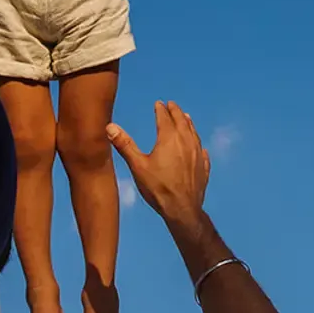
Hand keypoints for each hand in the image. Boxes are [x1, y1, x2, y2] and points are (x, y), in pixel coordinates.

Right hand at [107, 101, 210, 230]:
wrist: (182, 209)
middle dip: (176, 111)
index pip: (165, 117)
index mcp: (169, 138)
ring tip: (186, 118)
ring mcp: (197, 154)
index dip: (160, 109)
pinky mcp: (203, 167)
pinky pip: (202, 151)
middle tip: (172, 105)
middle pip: (182, 121)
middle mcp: (186, 141)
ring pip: (194, 133)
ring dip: (188, 124)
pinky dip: (198, 145)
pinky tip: (199, 147)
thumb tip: (110, 126)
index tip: (158, 103)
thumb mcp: (137, 166)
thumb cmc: (158, 187)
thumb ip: (125, 145)